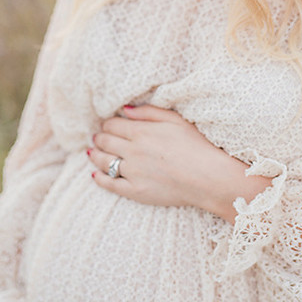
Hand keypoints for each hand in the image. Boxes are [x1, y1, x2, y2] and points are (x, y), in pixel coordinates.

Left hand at [89, 104, 270, 221]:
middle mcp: (132, 152)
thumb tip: (124, 110)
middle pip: (105, 142)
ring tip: (93, 152)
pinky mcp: (136, 192)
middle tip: (97, 137)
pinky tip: (95, 174)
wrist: (208, 177)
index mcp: (141, 132)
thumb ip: (148, 112)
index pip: (112, 125)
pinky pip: (111, 184)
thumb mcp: (175, 120)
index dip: (107, 124)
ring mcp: (132, 173)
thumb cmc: (196, 145)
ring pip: (104, 162)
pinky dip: (100, 178)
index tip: (107, 125)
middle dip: (99, 137)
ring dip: (96, 155)